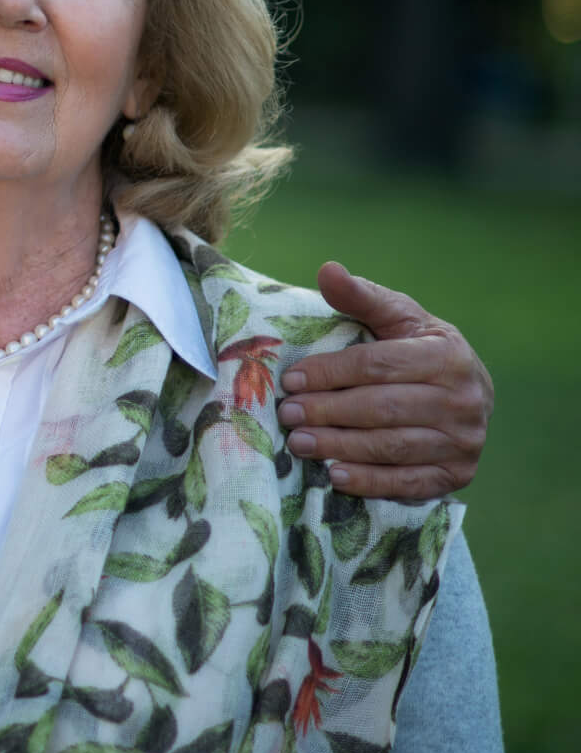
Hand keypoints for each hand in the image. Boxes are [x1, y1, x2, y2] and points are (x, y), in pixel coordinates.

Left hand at [276, 262, 492, 500]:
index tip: (290, 379)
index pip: (378, 365)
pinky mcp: (457, 474)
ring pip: (392, 446)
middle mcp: (464, 400)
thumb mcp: (396, 317)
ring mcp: (464, 441)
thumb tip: (327, 270)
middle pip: (383, 408)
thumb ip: (361, 297)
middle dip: (328, 411)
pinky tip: (334, 475)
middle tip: (287, 414)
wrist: (465, 392)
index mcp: (448, 355)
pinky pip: (409, 483)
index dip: (331, 372)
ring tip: (298, 443)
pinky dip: (370, 482)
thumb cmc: (417, 347)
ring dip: (340, 446)